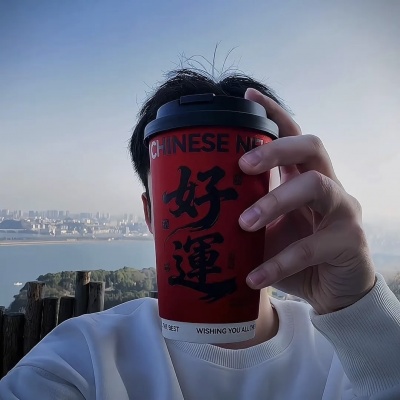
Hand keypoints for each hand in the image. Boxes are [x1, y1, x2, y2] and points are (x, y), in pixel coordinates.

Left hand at [238, 88, 375, 314]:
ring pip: (317, 186)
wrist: (329, 291)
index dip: (274, 113)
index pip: (294, 134)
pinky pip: (311, 247)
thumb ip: (242, 219)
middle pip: (311, 146)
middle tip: (242, 165)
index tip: (248, 96)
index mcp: (305, 177)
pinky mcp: (349, 242)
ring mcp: (343, 211)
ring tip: (244, 223)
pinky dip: (278, 262)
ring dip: (275, 201)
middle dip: (276, 148)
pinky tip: (253, 276)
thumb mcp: (265, 232)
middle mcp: (328, 186)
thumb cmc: (294, 256)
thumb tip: (194, 212)